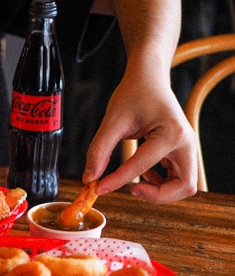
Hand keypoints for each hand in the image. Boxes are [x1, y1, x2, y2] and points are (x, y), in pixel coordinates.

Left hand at [83, 67, 197, 203]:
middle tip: (131, 190)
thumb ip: (99, 150)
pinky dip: (163, 185)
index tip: (99, 187)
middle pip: (183, 186)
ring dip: (162, 192)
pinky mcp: (182, 152)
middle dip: (158, 195)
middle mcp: (186, 143)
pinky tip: (145, 175)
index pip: (142, 167)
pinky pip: (179, 179)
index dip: (118, 181)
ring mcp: (187, 148)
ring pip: (184, 186)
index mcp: (171, 133)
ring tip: (138, 183)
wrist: (148, 80)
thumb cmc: (133, 94)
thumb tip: (89, 178)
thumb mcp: (112, 120)